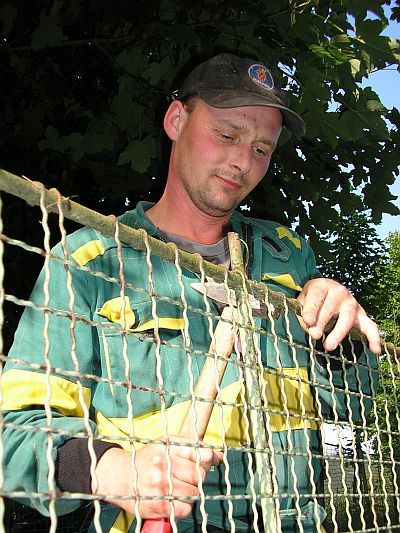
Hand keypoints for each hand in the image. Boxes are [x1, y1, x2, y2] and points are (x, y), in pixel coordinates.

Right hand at [92, 437, 221, 519]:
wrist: (118, 475)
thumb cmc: (146, 459)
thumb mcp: (165, 444)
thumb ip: (192, 448)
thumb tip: (219, 456)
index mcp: (168, 447)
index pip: (202, 453)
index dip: (207, 458)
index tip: (204, 461)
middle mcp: (164, 465)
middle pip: (200, 474)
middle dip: (198, 476)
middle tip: (186, 476)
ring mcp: (161, 486)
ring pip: (195, 492)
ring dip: (190, 492)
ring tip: (178, 487)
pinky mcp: (158, 505)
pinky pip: (186, 509)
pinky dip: (184, 506)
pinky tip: (174, 498)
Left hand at [297, 278, 380, 354]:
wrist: (327, 291)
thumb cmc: (313, 299)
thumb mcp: (303, 300)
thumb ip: (304, 313)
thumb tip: (312, 330)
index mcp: (322, 286)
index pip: (316, 297)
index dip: (311, 309)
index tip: (308, 321)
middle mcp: (339, 292)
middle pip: (331, 308)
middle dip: (322, 323)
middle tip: (314, 335)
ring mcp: (352, 303)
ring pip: (347, 317)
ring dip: (338, 332)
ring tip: (329, 346)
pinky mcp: (361, 314)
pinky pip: (370, 326)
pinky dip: (374, 337)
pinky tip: (375, 349)